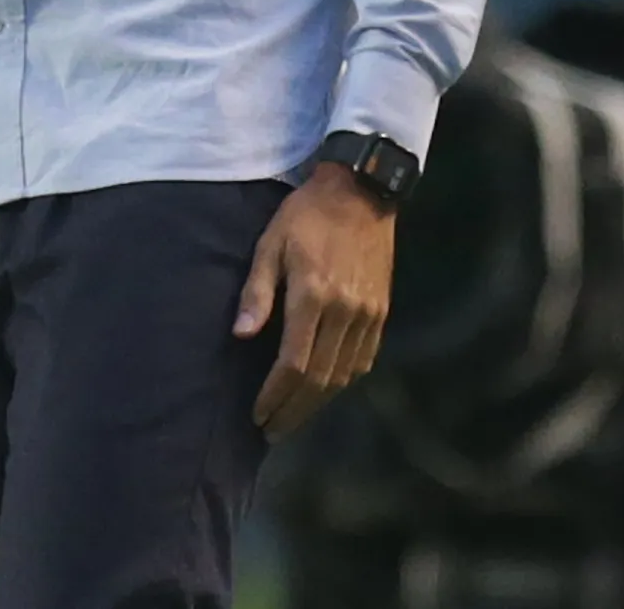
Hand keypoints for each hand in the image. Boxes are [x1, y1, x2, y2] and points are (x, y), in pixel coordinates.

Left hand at [235, 162, 395, 439]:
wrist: (361, 193)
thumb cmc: (304, 216)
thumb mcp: (269, 245)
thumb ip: (257, 293)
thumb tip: (242, 336)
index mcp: (314, 296)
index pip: (294, 363)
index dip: (275, 394)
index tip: (258, 414)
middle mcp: (345, 311)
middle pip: (320, 378)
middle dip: (294, 409)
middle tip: (272, 430)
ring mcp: (368, 314)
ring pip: (344, 374)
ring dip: (318, 402)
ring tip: (293, 416)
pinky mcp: (381, 311)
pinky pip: (363, 359)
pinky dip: (342, 380)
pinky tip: (324, 390)